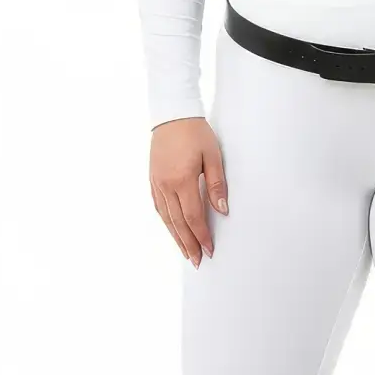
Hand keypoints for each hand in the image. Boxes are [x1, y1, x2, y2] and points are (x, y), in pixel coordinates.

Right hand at [148, 117, 227, 266]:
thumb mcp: (212, 155)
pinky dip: (166, 222)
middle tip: (197, 261)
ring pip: (166, 218)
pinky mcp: (152, 179)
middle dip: (188, 244)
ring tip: (185, 253)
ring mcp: (157, 183)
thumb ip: (216, 184)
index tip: (209, 250)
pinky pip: (159, 207)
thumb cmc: (195, 132)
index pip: (193, 216)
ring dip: (176, 237)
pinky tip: (172, 230)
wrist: (171, 114)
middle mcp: (166, 185)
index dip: (202, 236)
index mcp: (182, 180)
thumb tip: (222, 210)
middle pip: (178, 223)